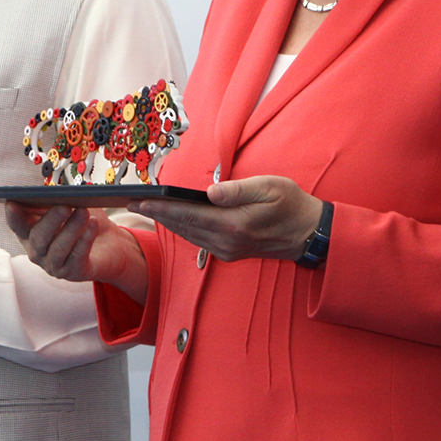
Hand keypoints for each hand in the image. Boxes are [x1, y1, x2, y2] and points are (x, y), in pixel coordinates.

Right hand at [6, 201, 148, 297]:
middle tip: (64, 206)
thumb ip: (57, 200)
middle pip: (38, 237)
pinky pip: (78, 255)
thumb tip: (55, 191)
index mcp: (30, 233)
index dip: (13, 216)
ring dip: (71, 228)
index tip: (13, 203)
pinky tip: (93, 224)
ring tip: (83, 211)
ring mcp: (53, 265)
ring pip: (59, 248)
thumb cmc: (83, 223)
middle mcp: (37, 251)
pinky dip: (85, 238)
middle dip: (50, 220)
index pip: (17, 225)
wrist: (108, 246)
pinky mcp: (73, 272)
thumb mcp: (68, 207)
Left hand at [130, 175, 320, 262]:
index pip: (188, 214)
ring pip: (188, 235)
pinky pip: (199, 240)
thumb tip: (210, 192)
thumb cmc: (291, 205)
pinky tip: (174, 219)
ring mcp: (228, 250)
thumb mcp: (270, 188)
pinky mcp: (230, 252)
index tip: (139, 201)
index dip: (161, 207)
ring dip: (167, 222)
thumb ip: (238, 190)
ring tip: (147, 209)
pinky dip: (183, 228)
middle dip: (156, 214)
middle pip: (183, 226)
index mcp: (234, 225)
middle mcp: (227, 241)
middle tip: (131, 202)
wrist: (309, 234)